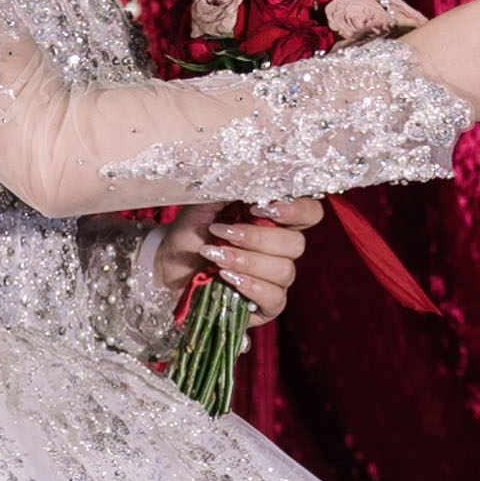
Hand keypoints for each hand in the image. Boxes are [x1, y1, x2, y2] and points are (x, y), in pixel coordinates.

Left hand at [160, 197, 318, 318]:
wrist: (169, 265)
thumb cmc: (191, 232)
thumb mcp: (207, 203)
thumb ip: (232, 188)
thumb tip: (251, 175)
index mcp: (276, 221)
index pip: (310, 213)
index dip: (296, 210)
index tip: (260, 206)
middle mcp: (282, 250)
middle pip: (296, 244)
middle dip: (257, 238)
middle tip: (223, 233)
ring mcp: (276, 279)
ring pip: (285, 271)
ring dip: (247, 261)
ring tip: (215, 256)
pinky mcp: (267, 305)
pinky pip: (275, 298)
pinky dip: (252, 286)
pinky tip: (228, 278)